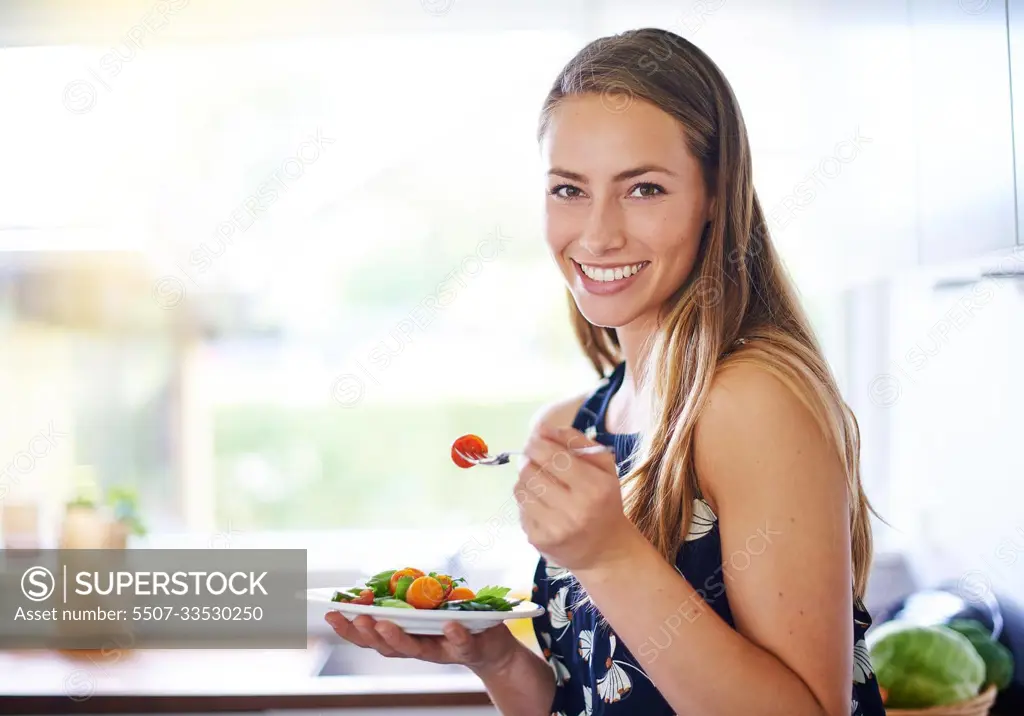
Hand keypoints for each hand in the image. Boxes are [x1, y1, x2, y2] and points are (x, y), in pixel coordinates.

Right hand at [324, 612, 518, 674]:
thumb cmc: (456, 622)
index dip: (348, 627)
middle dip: (366, 634)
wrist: (494, 648)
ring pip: (416, 649)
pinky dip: (454, 635)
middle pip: (385, 646)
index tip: (328, 611)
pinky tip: (448, 624)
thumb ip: (408, 596)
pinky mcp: (469, 648)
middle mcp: (418, 647)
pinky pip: (461, 643)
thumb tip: (382, 579)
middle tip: (353, 618)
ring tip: (385, 623)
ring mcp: (442, 649)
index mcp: (404, 636)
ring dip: (398, 637)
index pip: (370, 634)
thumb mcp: (428, 606)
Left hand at [517, 424, 635, 571]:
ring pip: (520, 488)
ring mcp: (554, 527)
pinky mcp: (538, 540)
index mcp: (594, 487)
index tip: (536, 441)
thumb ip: (577, 441)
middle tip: (537, 461)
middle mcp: (574, 509)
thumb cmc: (605, 501)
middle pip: (530, 470)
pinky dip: (528, 501)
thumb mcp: (604, 467)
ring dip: (527, 480)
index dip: (538, 444)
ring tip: (542, 484)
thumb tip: (542, 429)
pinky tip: (543, 505)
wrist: (606, 551)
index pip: (552, 456)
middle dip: (530, 460)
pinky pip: (520, 508)